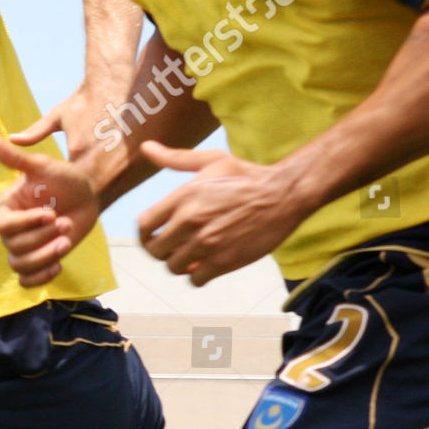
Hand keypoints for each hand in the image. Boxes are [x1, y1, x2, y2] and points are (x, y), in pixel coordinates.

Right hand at [0, 112, 100, 288]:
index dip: (28, 224)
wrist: (88, 195)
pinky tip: (59, 264)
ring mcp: (22, 247)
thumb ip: (15, 158)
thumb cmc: (65, 178)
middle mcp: (9, 229)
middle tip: (67, 223)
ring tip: (66, 242)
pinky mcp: (37, 260)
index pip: (5, 227)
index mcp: (4, 207)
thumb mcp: (42, 167)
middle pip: (15, 248)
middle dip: (43, 238)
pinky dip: (40, 278)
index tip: (52, 213)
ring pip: (21, 265)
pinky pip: (27, 281)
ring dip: (45, 257)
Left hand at [136, 142, 305, 284]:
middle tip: (173, 247)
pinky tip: (206, 264)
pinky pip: (196, 279)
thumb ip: (175, 158)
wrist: (284, 194)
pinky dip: (198, 276)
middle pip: (155, 250)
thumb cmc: (247, 176)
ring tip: (191, 256)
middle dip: (161, 251)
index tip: (154, 234)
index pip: (144, 224)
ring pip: (174, 267)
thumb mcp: (211, 160)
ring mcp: (207, 243)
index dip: (145, 232)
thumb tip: (146, 148)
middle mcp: (191, 220)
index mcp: (184, 196)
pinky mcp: (224, 261)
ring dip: (180, 264)